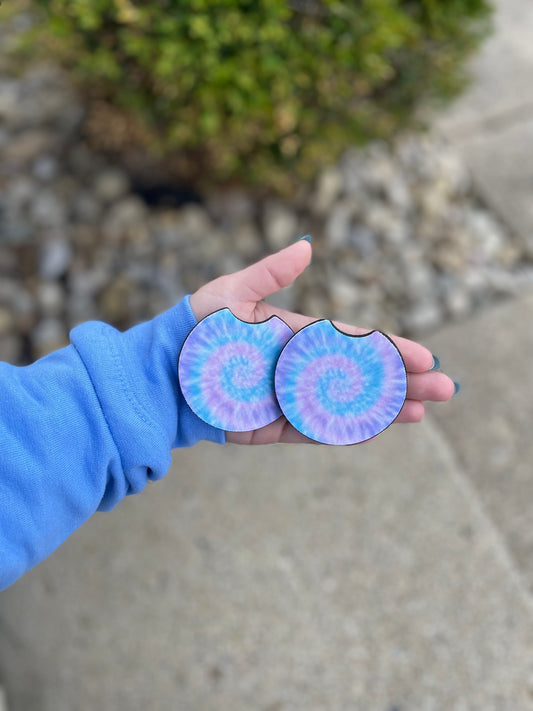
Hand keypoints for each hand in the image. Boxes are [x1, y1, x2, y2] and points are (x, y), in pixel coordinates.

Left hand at [189, 240, 455, 443]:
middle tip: (445, 390)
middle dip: (402, 382)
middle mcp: (298, 367)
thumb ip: (270, 273)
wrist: (159, 373)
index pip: (353, 340)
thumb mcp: (230, 292)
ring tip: (422, 413)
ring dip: (384, 409)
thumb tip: (308, 245)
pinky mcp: (272, 426)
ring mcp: (289, 398)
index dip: (389, 348)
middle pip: (359, 375)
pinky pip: (315, 429)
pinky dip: (346, 430)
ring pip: (346, 405)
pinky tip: (378, 430)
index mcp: (295, 334)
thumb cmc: (194, 326)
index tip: (425, 356)